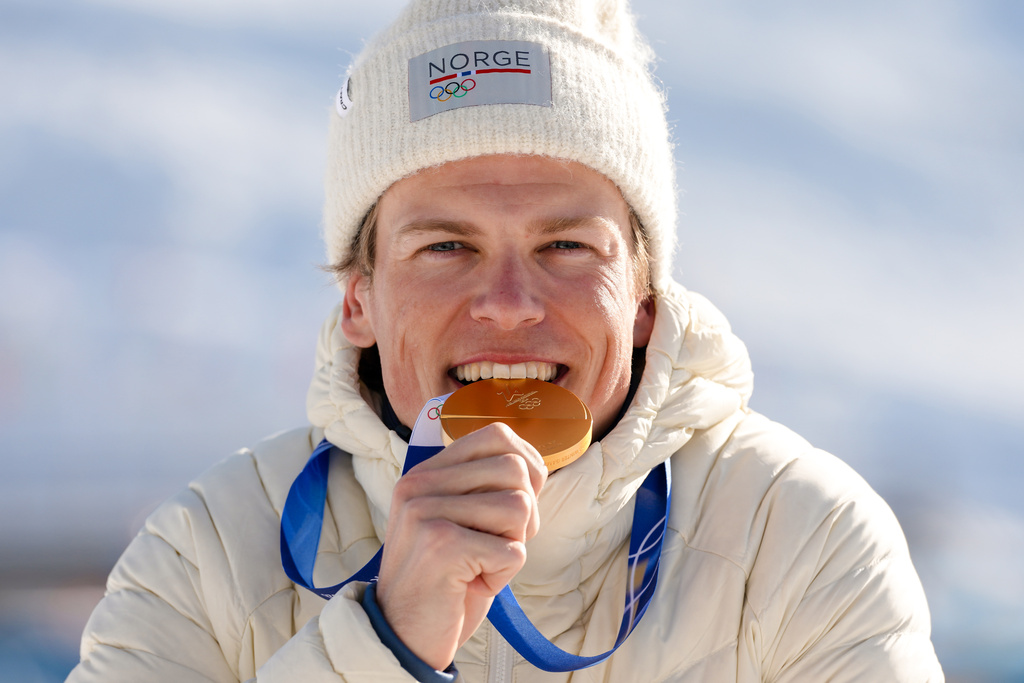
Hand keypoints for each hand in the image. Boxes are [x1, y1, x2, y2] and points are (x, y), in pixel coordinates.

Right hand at [374, 422, 546, 669]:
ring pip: (519, 507)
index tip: (525, 497)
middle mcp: (420, 486)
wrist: (403, 636)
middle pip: (515, 469)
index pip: (495, 435)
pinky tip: (474, 585)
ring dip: (514, 546)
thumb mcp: (457, 522)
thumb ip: (483, 488)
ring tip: (482, 565)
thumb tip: (534, 463)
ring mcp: (426, 513)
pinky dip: (504, 576)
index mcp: (425, 474)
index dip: (529, 464)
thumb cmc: (443, 581)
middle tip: (499, 545)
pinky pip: (513, 551)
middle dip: (525, 513)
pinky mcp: (442, 545)